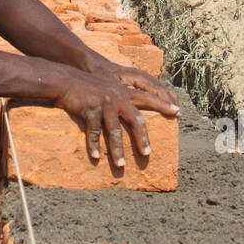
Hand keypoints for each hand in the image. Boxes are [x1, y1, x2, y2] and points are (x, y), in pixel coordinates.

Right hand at [54, 67, 178, 168]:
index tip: (177, 113)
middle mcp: (117, 96)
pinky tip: (95, 156)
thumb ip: (121, 96)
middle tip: (147, 153)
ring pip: (115, 131)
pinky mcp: (90, 109)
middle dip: (142, 139)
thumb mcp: (108, 87)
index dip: (163, 105)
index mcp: (124, 91)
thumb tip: (133, 111)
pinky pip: (95, 132)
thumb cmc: (88, 86)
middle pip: (135, 120)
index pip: (148, 99)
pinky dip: (94, 145)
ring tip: (121, 164)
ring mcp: (104, 103)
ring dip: (117, 150)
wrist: (66, 79)